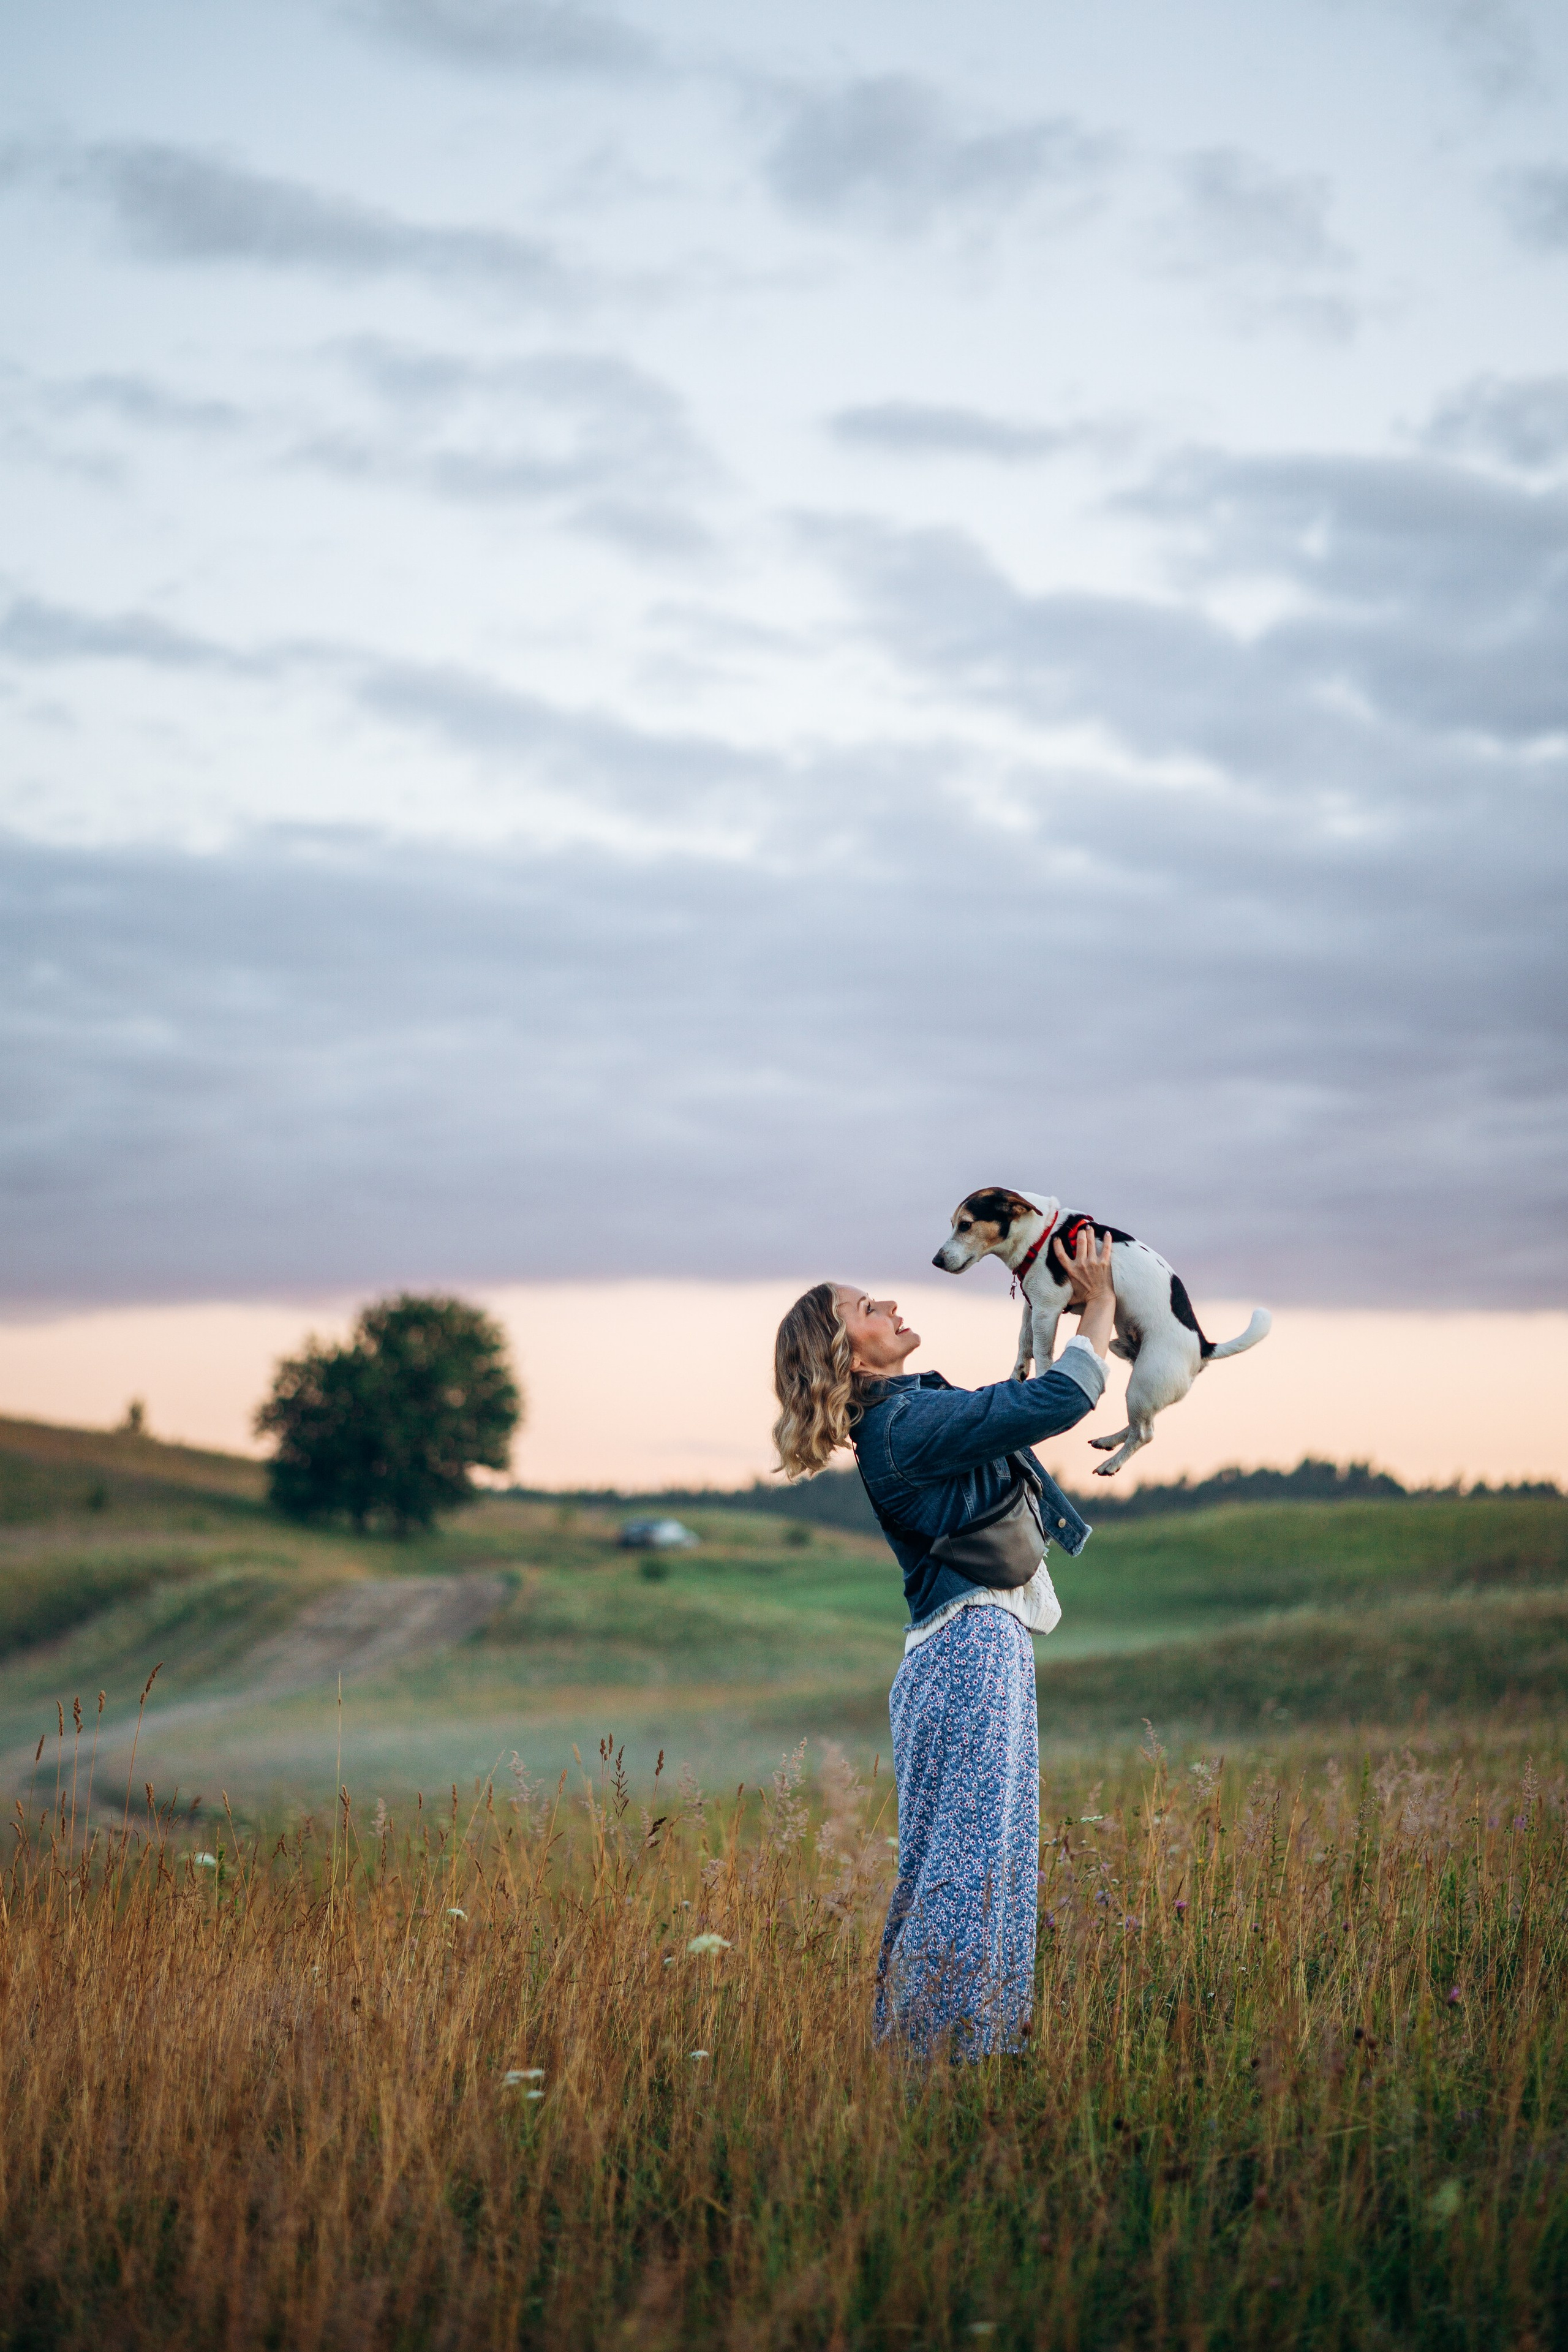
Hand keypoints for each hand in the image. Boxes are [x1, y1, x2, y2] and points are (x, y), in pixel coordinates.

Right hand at [1053, 1224, 1115, 1354]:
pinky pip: (1106, 1247)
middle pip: (1079, 1242)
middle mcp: (1081, 1263)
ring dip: (1090, 1232)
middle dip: (1079, 1232)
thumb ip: (1062, 1294)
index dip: (1057, 1244)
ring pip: (1090, 1241)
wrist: (1100, 1299)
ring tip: (1089, 1226)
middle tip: (1080, 1228)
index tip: (1057, 1237)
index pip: (1061, 1254)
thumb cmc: (1084, 1298)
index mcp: (1071, 1269)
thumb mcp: (1070, 1295)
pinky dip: (1107, 1239)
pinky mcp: (1104, 1262)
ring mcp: (1093, 1262)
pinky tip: (1107, 1233)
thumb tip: (1052, 1303)